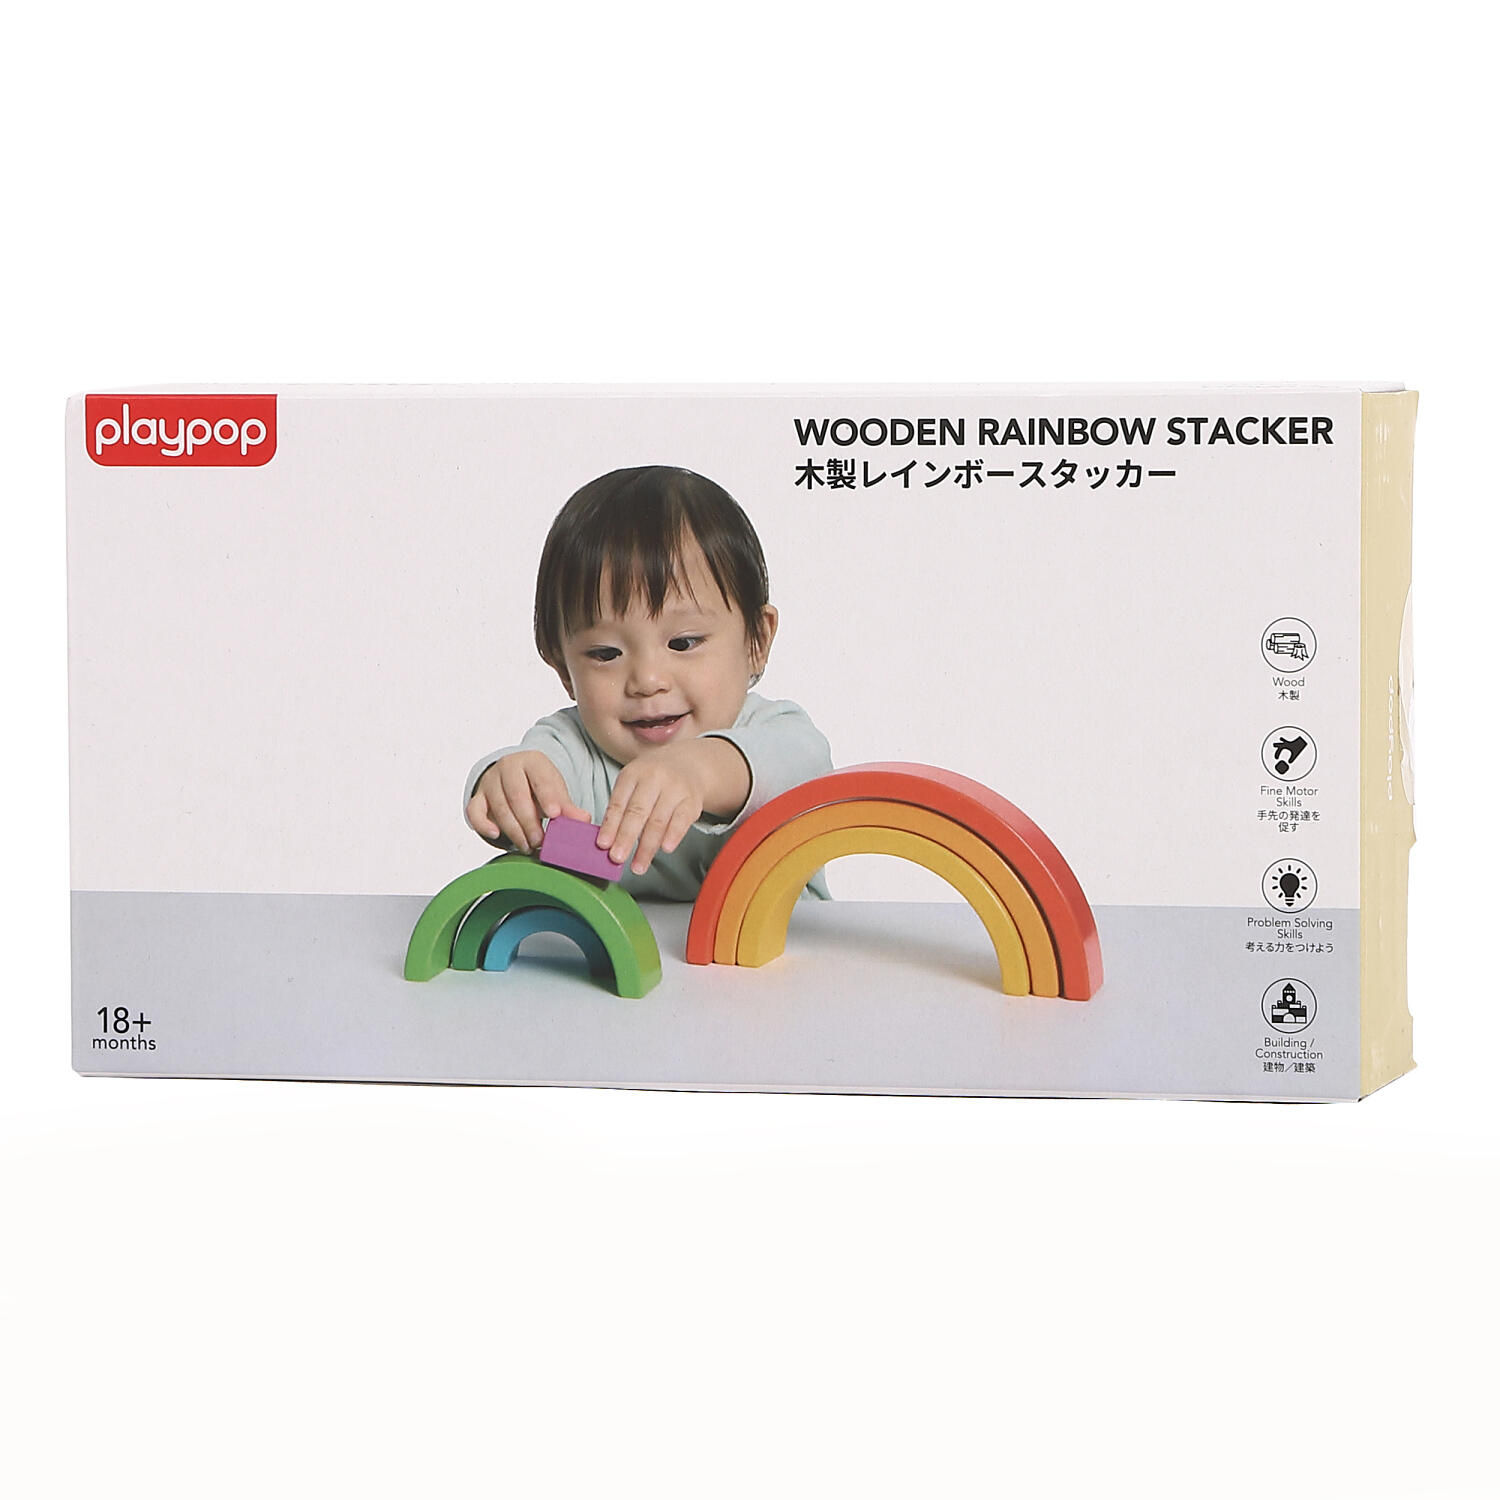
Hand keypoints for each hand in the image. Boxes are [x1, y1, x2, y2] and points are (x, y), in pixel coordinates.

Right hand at [466, 751, 588, 852]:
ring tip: (528, 846)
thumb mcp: (556, 791)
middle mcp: (508, 767)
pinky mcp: (478, 796)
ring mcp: (491, 781)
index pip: (540, 779)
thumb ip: (568, 807)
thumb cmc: (538, 785)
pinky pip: (475, 811)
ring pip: (499, 807)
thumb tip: (582, 820)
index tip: (555, 815)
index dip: (548, 797)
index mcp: (532, 761)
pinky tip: (496, 835)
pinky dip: (484, 824)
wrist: (515, 776)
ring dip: (513, 830)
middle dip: (529, 822)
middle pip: (517, 796)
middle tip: (540, 841)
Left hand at [597, 744, 712, 874]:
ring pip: (659, 821)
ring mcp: (675, 789)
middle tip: (617, 858)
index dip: (610, 825)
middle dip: (626, 837)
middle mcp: (654, 778)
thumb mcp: (633, 782)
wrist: (688, 764)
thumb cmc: (653, 779)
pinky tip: (666, 849)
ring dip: (647, 846)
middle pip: (638, 812)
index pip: (619, 803)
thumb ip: (621, 808)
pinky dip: (673, 835)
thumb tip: (608, 842)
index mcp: (633, 774)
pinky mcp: (692, 800)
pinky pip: (682, 820)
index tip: (603, 845)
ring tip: (638, 866)